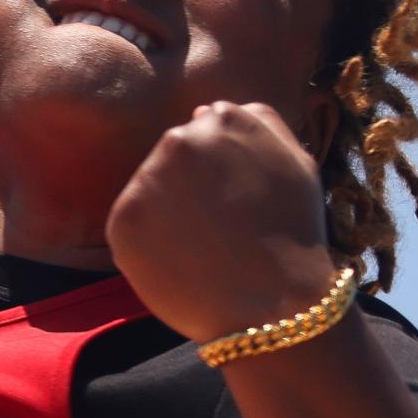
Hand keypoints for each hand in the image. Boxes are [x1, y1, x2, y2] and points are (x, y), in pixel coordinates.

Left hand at [105, 101, 337, 341]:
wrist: (273, 306)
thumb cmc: (292, 238)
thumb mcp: (296, 162)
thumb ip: (258, 123)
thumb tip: (208, 110)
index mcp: (222, 119)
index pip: (202, 132)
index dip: (217, 171)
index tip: (233, 201)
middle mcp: (179, 139)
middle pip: (172, 159)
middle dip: (188, 188)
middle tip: (217, 229)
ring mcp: (147, 179)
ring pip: (149, 193)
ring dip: (166, 215)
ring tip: (201, 248)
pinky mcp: (122, 221)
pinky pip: (129, 228)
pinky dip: (146, 246)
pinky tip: (180, 264)